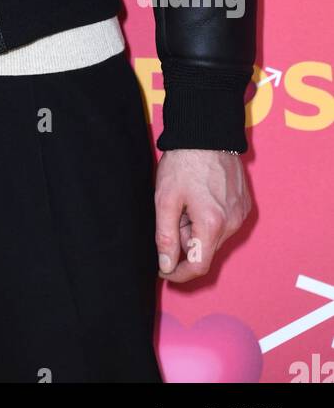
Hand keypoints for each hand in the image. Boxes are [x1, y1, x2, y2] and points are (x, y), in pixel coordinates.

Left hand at [154, 149, 250, 282]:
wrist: (207, 133)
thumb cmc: (184, 163)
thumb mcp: (166, 199)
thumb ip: (165, 236)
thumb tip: (166, 265)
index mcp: (212, 224)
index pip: (198, 265)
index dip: (179, 273)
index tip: (164, 270)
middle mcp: (233, 223)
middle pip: (205, 249)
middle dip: (185, 241)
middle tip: (172, 215)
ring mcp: (241, 213)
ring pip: (214, 237)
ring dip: (197, 229)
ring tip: (186, 202)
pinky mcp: (244, 204)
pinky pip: (224, 223)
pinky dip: (209, 219)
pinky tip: (199, 197)